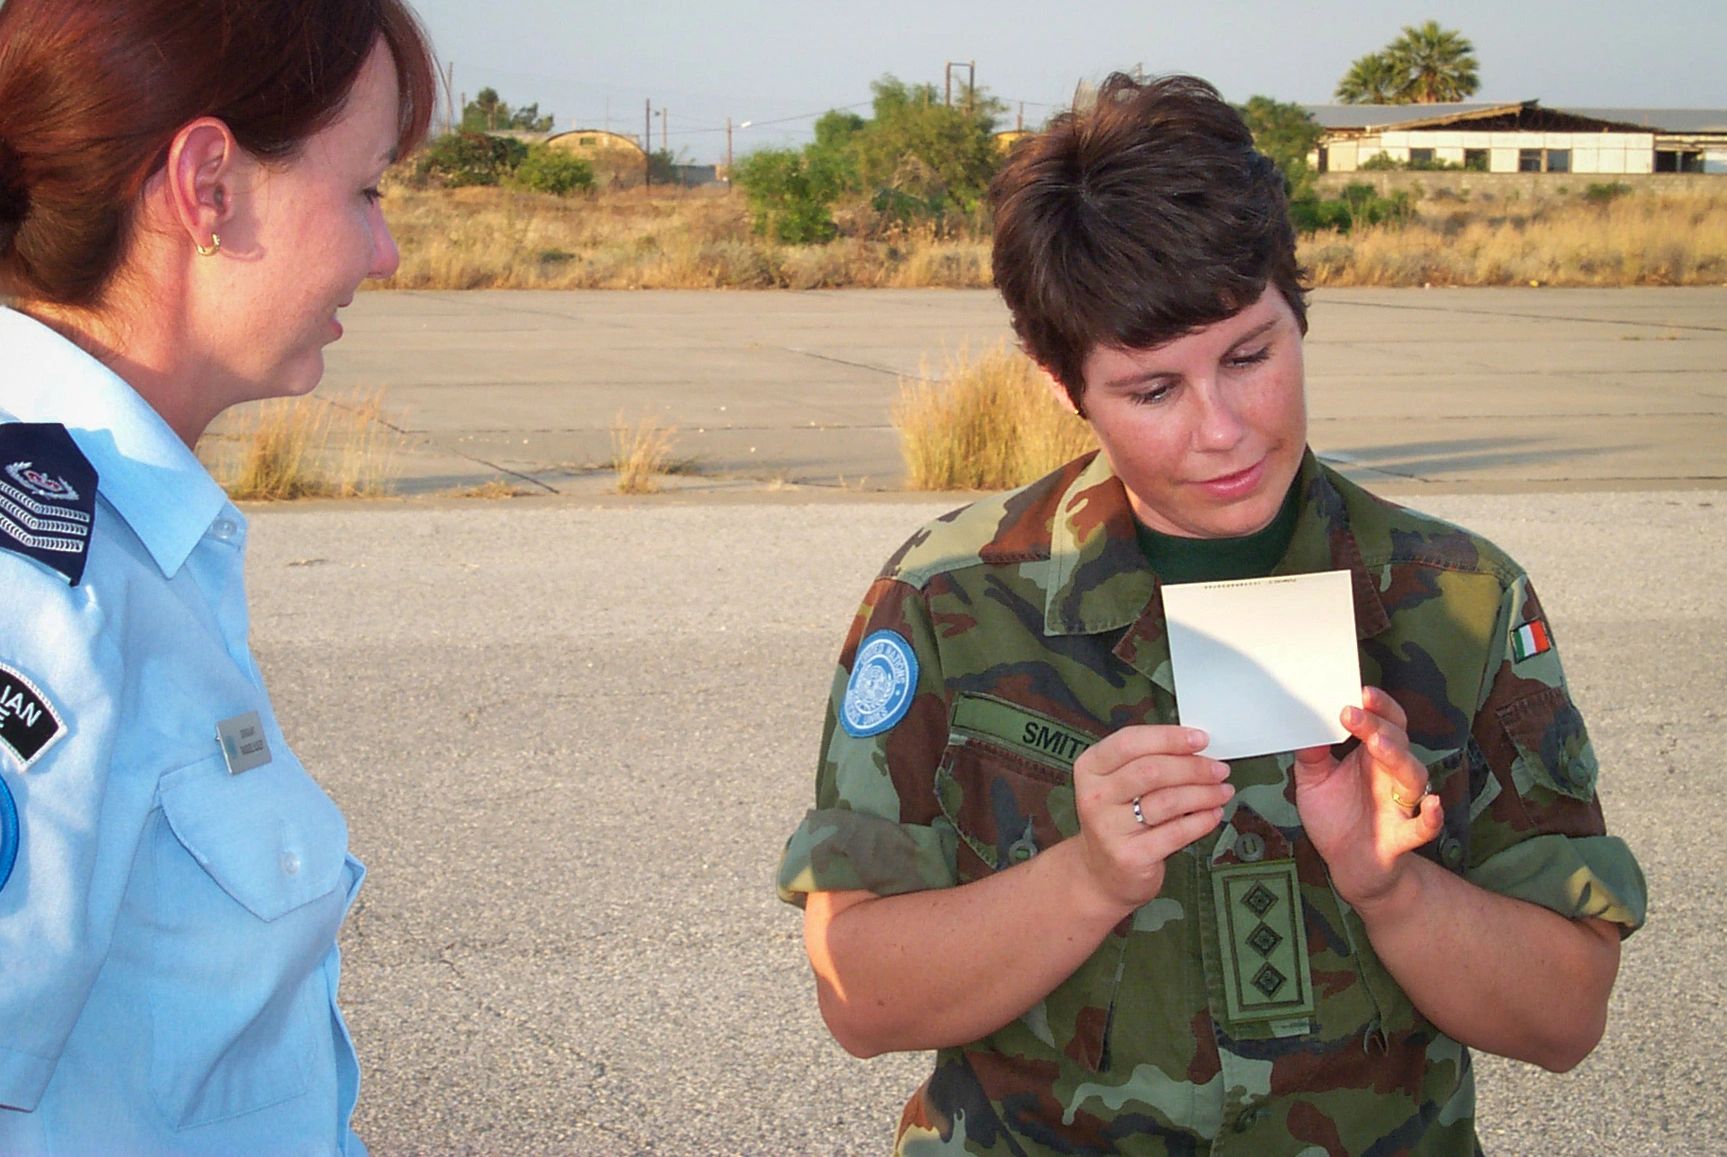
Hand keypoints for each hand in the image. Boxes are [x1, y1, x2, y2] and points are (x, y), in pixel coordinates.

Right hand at [1070, 725, 1232, 915]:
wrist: (1100, 874)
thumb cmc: (1117, 821)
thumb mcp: (1119, 784)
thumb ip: (1149, 761)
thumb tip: (1196, 749)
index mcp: (1090, 768)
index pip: (1130, 742)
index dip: (1169, 737)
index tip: (1200, 739)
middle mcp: (1095, 796)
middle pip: (1151, 771)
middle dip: (1193, 768)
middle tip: (1218, 770)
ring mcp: (1110, 828)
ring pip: (1167, 801)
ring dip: (1203, 793)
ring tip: (1222, 791)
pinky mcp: (1130, 856)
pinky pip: (1176, 833)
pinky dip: (1201, 821)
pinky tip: (1213, 814)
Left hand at [1292, 686, 1443, 910]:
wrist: (1348, 864)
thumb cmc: (1336, 817)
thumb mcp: (1312, 780)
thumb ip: (1311, 753)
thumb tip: (1304, 723)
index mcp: (1371, 756)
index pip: (1383, 722)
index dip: (1377, 706)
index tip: (1359, 692)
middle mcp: (1390, 775)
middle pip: (1396, 741)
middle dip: (1377, 724)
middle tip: (1351, 712)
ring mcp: (1399, 804)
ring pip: (1412, 775)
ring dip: (1398, 757)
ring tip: (1378, 743)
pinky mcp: (1402, 836)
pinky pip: (1424, 826)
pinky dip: (1432, 817)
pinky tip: (1433, 804)